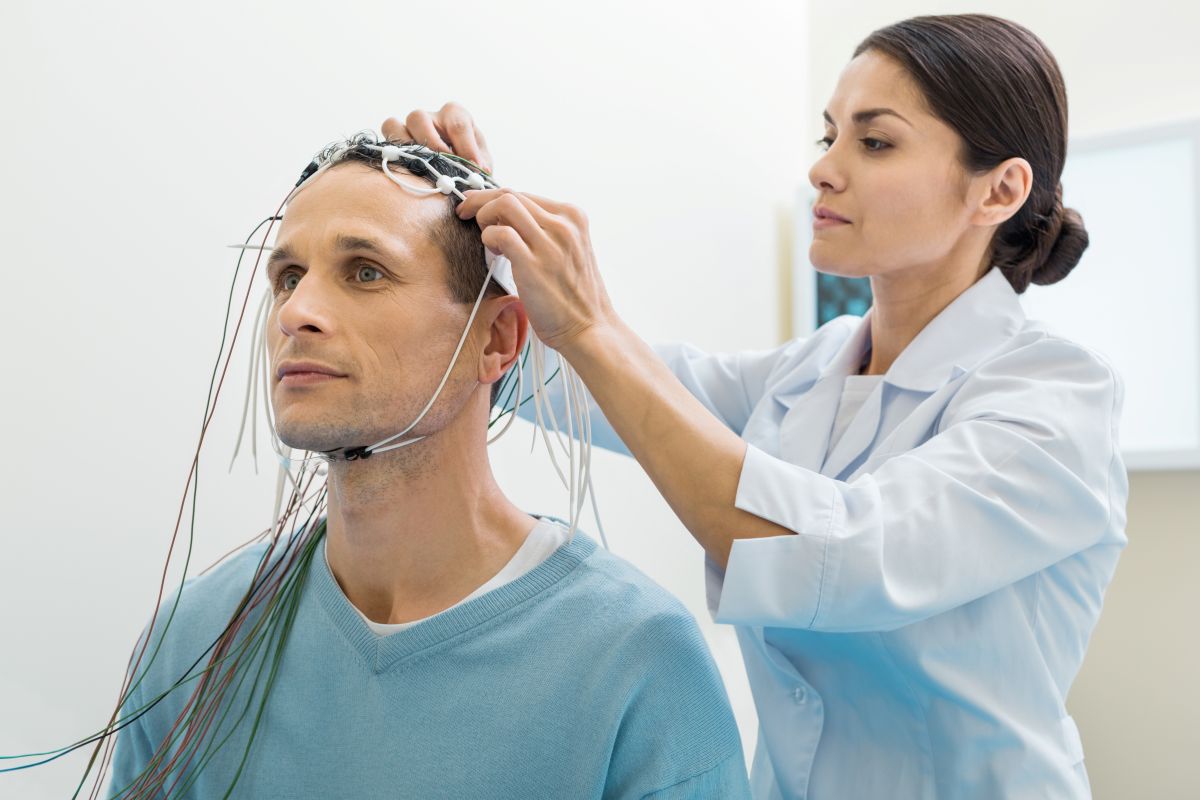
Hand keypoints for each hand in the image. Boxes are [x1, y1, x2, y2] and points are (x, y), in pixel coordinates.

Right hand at [381, 103, 491, 172]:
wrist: (457, 177)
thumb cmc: (470, 167)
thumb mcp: (481, 165)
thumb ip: (481, 166)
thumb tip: (480, 171)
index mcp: (455, 116)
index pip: (457, 123)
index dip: (466, 146)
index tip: (475, 168)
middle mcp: (430, 118)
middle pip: (418, 118)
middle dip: (429, 143)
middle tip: (443, 166)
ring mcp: (408, 130)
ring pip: (393, 126)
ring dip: (404, 148)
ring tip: (419, 169)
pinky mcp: (394, 143)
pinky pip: (384, 143)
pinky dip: (391, 155)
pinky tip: (407, 173)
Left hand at [456, 189, 617, 354]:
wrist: (589, 328)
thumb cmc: (575, 296)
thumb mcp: (568, 250)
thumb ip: (546, 232)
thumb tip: (507, 219)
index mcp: (573, 217)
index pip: (524, 194)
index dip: (494, 196)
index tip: (478, 204)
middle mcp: (564, 224)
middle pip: (511, 194)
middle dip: (480, 200)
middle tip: (466, 212)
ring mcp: (550, 242)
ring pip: (505, 204)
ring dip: (484, 216)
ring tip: (484, 236)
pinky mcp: (534, 263)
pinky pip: (501, 233)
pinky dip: (489, 237)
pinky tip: (493, 252)